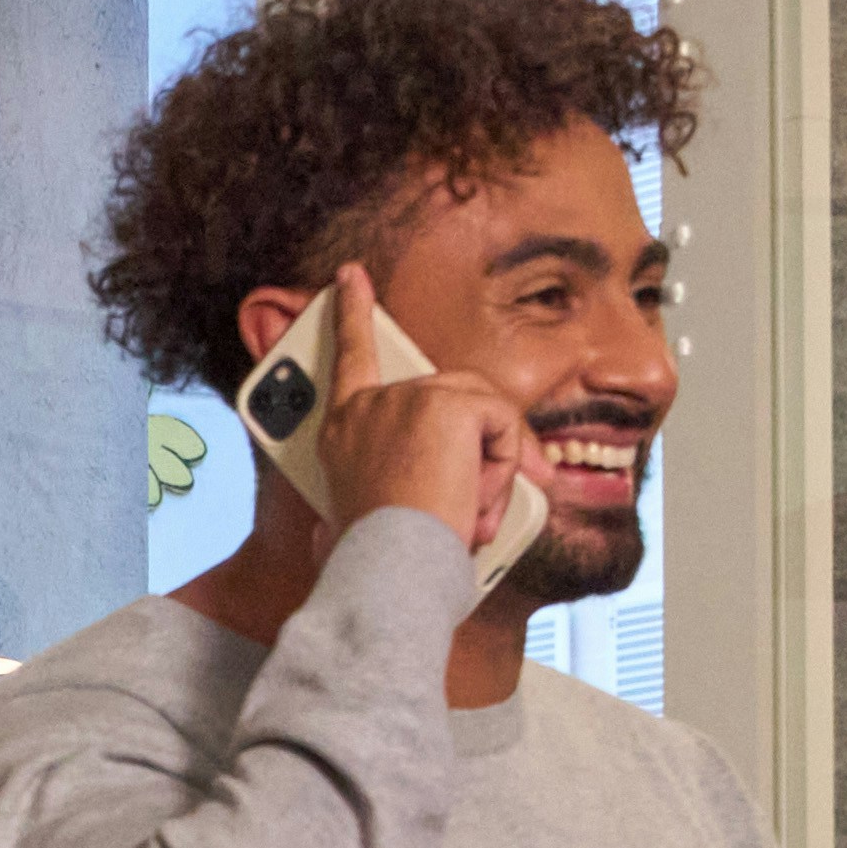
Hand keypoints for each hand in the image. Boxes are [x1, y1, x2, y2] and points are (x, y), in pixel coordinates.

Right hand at [286, 273, 531, 553]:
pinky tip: (477, 505)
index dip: (351, 314)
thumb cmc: (371, 560)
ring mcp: (409, 398)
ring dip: (492, 468)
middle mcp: (370, 405)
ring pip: (484, 414)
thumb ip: (363, 505)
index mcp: (342, 431)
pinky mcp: (448, 404)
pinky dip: (504, 469)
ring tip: (470, 517)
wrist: (388, 568)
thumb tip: (352, 532)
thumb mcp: (354, 526)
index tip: (352, 279)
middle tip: (490, 496)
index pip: (349, 356)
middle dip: (486, 441)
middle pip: (454, 396)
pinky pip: (502, 426)